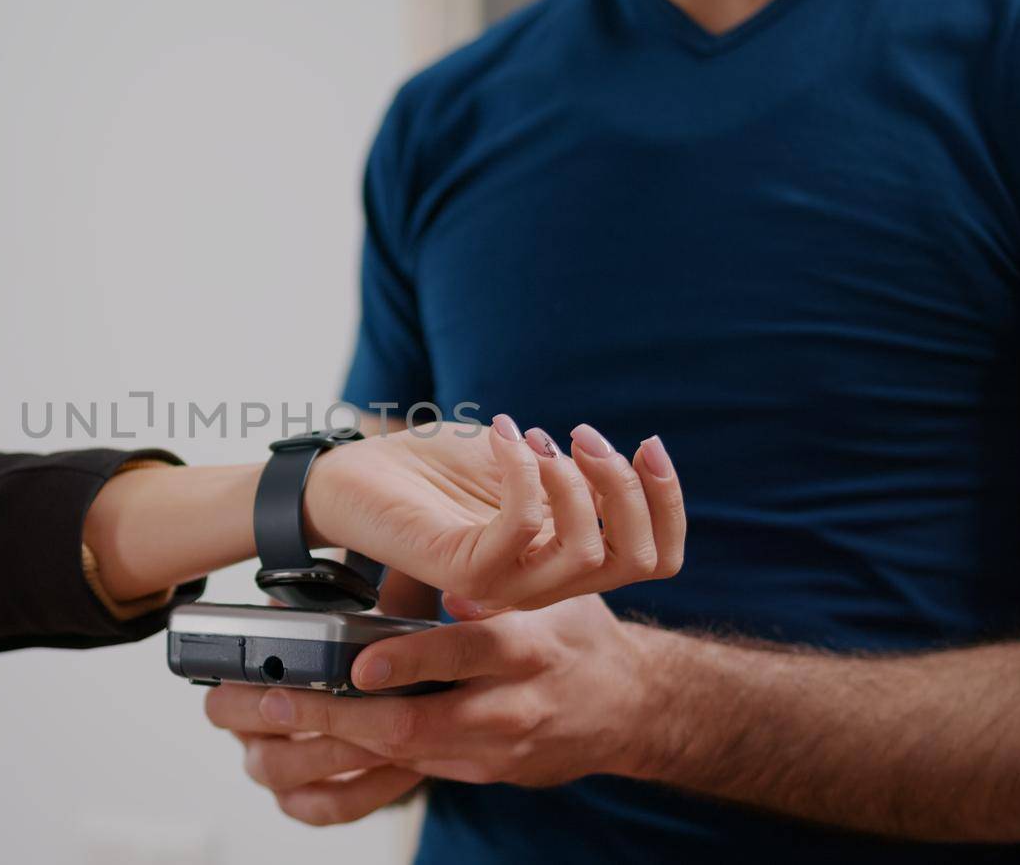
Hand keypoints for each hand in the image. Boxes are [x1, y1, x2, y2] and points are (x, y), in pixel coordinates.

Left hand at [207, 595, 654, 823]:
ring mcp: (489, 752)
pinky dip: (345, 775)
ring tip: (255, 733)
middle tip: (266, 703)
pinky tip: (292, 765)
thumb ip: (484, 581)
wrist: (631, 705)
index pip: (466, 654)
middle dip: (330, 718)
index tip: (358, 661)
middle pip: (412, 726)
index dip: (410, 659)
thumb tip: (424, 565)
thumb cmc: (575, 636)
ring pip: (396, 761)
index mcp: (527, 649)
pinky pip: (403, 782)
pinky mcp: (475, 776)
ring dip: (321, 751)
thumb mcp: (544, 592)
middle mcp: (507, 708)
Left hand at [306, 418, 683, 609]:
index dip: (669, 504)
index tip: (650, 444)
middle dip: (630, 490)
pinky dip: (523, 472)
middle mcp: (538, 580)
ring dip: (578, 482)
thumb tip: (614, 460)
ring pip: (584, 553)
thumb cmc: (432, 469)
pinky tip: (507, 437)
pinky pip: (520, 528)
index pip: (653, 556)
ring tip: (542, 438)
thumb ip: (567, 470)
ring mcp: (501, 582)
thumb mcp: (520, 461)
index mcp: (559, 557)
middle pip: (634, 559)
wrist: (350, 475)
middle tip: (587, 437)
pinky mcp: (460, 569)